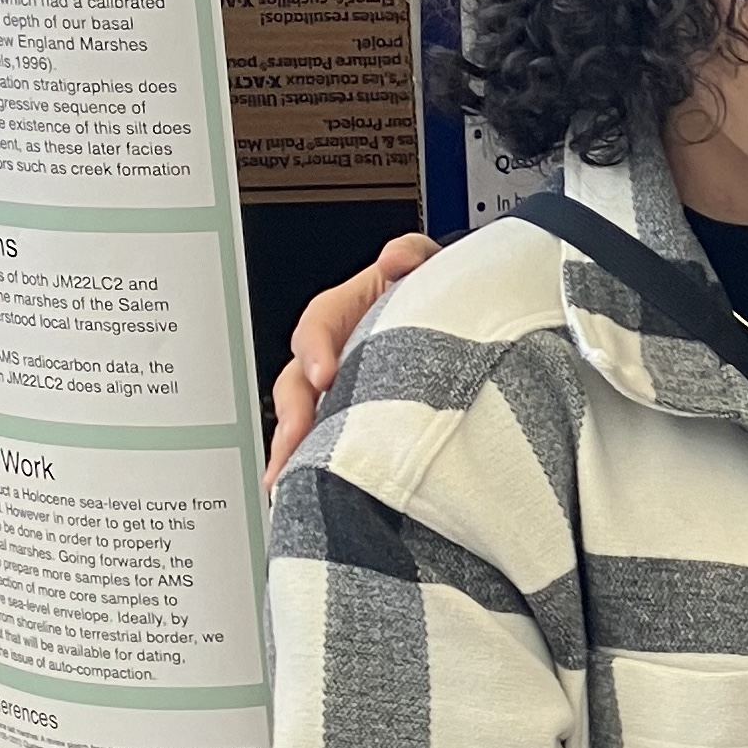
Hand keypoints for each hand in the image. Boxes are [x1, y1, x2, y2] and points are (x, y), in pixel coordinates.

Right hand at [265, 227, 437, 483]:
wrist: (462, 320)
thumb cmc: (432, 291)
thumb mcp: (425, 263)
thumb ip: (412, 254)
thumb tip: (397, 260)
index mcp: (341, 313)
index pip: (316, 326)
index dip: (315, 348)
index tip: (325, 374)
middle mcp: (332, 355)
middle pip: (296, 385)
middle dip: (293, 415)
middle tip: (295, 442)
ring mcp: (340, 393)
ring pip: (303, 421)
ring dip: (292, 451)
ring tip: (285, 481)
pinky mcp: (353, 423)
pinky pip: (327, 444)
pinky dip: (315, 467)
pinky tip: (308, 493)